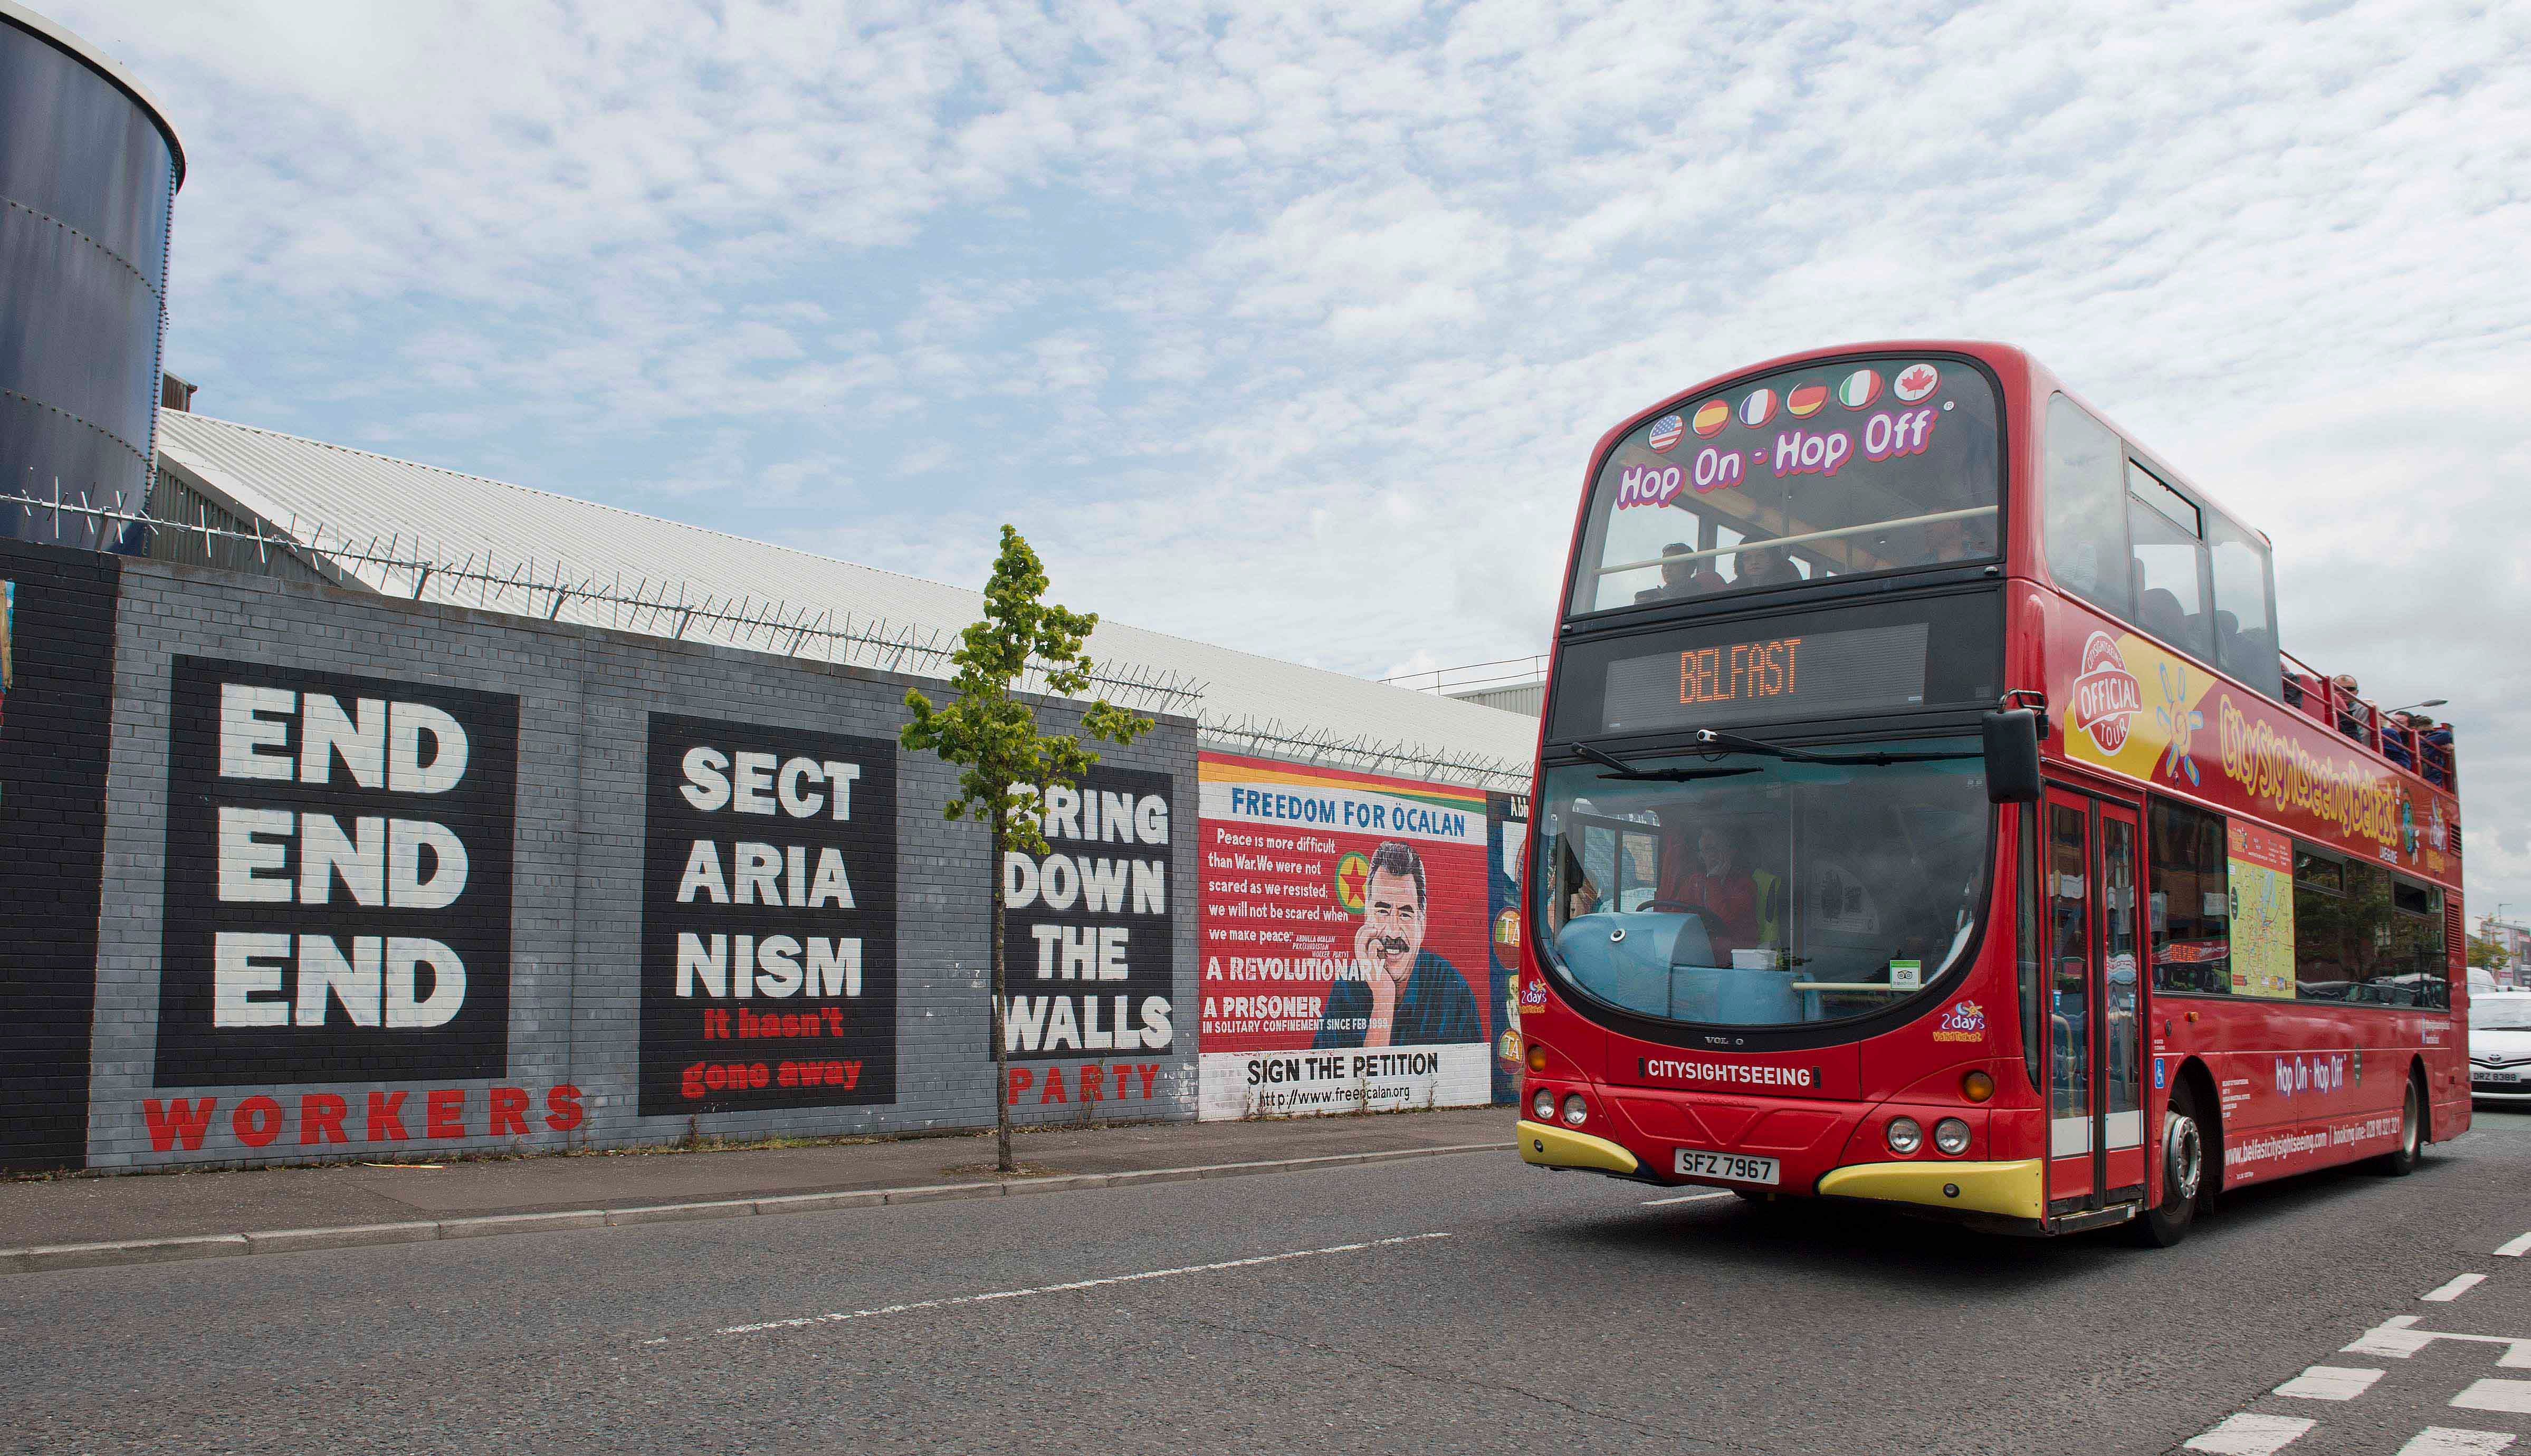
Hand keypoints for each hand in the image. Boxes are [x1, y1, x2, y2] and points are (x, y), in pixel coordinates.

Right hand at [1356, 920, 1403, 1047]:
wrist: (1384, 995)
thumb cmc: (1383, 980)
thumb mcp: (1379, 964)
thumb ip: (1376, 954)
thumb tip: (1379, 942)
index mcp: (1362, 958)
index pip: (1358, 939)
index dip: (1364, 929)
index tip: (1375, 925)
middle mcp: (1361, 959)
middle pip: (1357, 938)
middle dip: (1366, 928)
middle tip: (1378, 926)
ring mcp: (1366, 962)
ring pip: (1361, 942)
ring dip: (1370, 933)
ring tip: (1379, 931)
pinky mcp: (1373, 966)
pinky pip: (1373, 949)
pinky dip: (1377, 944)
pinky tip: (1383, 947)